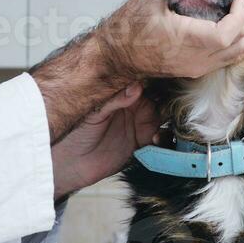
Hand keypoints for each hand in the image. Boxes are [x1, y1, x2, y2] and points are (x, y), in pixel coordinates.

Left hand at [50, 83, 160, 200]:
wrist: (71, 164)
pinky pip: (159, 139)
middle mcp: (132, 107)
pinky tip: (156, 139)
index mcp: (121, 94)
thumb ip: (115, 100)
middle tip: (173, 103)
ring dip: (168, 119)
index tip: (168, 78)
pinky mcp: (141, 144)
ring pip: (162, 117)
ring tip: (161, 123)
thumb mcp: (94, 112)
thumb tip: (136, 87)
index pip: (144, 82)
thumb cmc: (75, 133)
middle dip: (168, 100)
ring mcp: (138, 125)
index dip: (156, 80)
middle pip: (159, 98)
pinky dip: (163, 138)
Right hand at [96, 0, 243, 80]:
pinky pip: (228, 59)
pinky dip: (242, 43)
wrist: (116, 55)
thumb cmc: (130, 26)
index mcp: (187, 41)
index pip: (229, 32)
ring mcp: (198, 67)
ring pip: (237, 54)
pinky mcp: (196, 70)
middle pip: (239, 42)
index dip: (241, 11)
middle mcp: (196, 60)